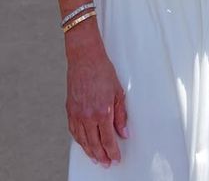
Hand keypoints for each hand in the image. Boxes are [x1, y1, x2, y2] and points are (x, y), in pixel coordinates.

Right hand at [66, 26, 127, 166]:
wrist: (85, 59)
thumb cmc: (102, 71)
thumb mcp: (118, 92)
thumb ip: (121, 115)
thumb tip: (124, 132)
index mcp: (102, 111)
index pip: (108, 139)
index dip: (112, 151)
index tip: (116, 158)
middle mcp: (88, 115)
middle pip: (94, 144)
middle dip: (101, 156)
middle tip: (107, 163)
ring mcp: (77, 114)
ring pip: (83, 140)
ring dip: (90, 152)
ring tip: (96, 158)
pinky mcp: (70, 110)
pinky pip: (74, 131)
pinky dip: (79, 141)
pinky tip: (84, 144)